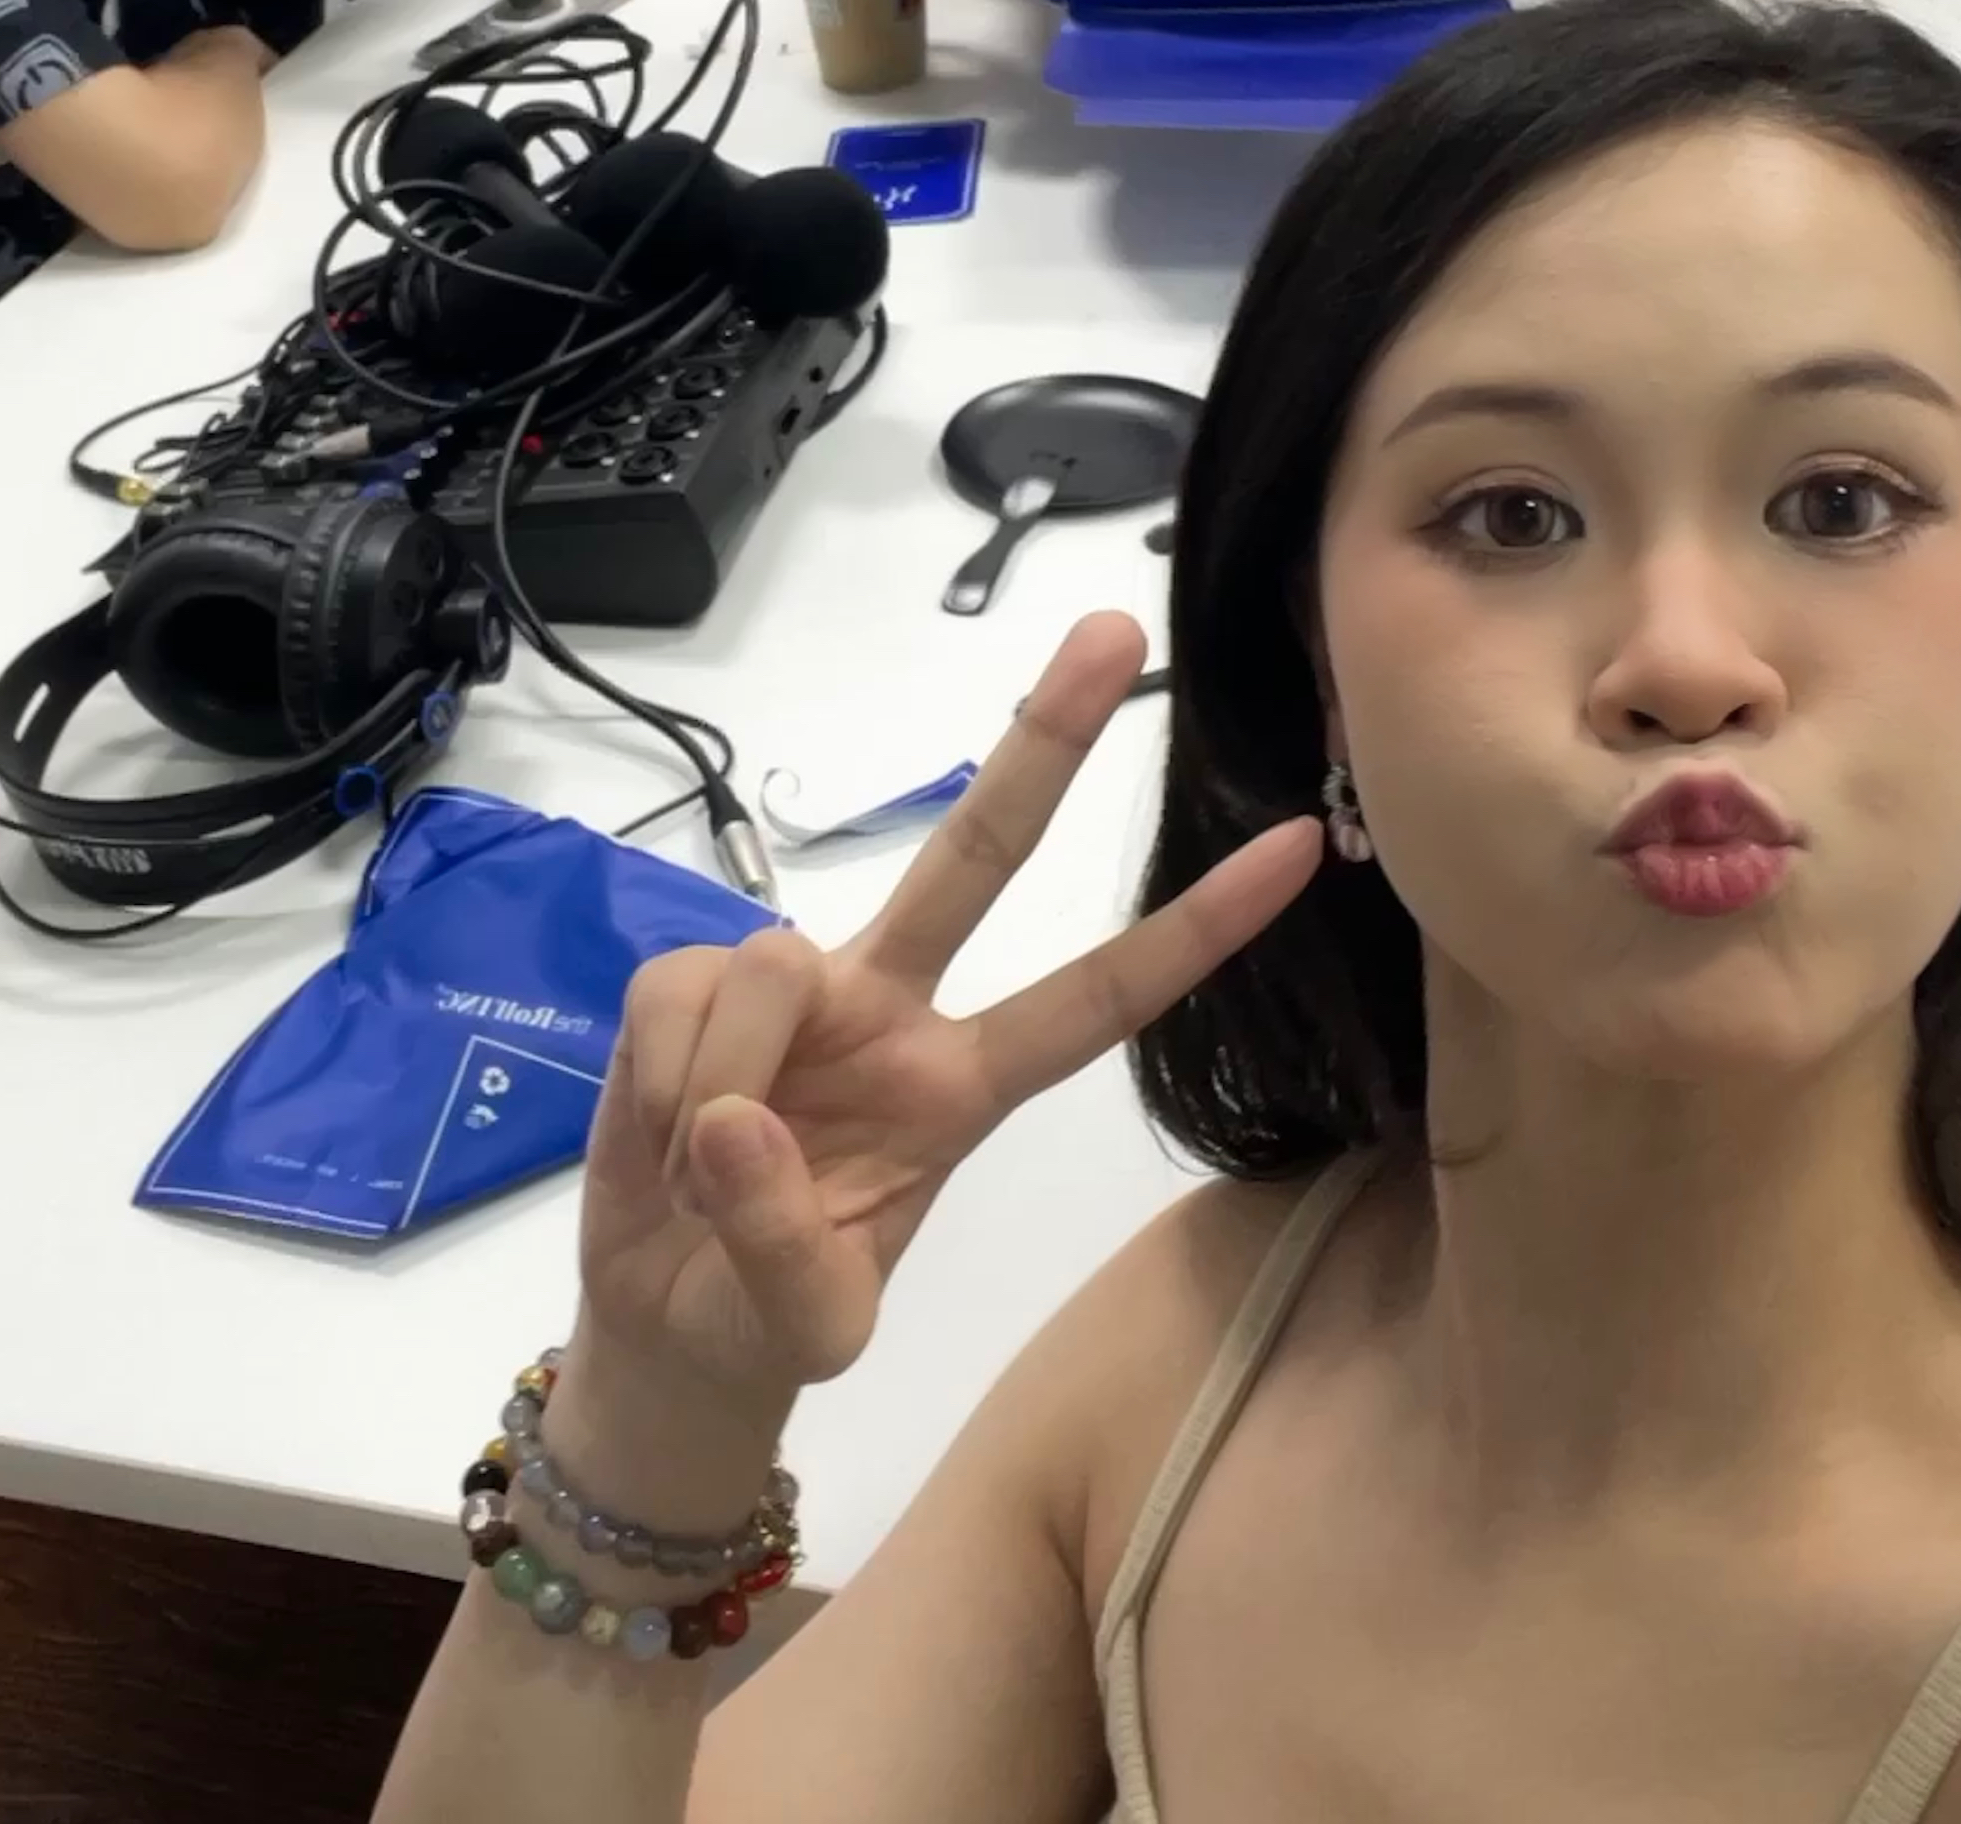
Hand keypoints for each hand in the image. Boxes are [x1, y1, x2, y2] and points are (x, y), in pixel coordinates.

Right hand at [572, 615, 1318, 1402]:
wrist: (660, 1320)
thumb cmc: (762, 1315)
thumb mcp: (809, 1329)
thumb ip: (787, 1250)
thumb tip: (739, 1117)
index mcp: (963, 1087)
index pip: (1099, 1000)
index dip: (1196, 928)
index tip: (1300, 847)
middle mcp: (892, 1007)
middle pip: (983, 854)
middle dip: (1047, 740)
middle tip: (1117, 630)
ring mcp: (796, 985)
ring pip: (774, 968)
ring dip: (724, 1085)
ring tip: (704, 1168)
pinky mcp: (689, 981)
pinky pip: (682, 997)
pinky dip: (661, 1080)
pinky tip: (662, 1128)